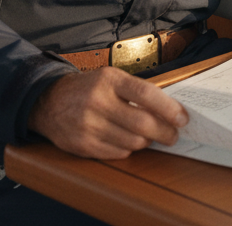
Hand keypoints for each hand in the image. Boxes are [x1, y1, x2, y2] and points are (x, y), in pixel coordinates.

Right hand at [28, 67, 187, 158]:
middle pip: (143, 123)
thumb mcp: (110, 78)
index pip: (147, 95)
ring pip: (133, 142)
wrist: (48, 101)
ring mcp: (88, 125)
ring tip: (148, 136)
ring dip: (146, 141)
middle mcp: (98, 101)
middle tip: (173, 135)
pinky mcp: (82, 145)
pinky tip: (127, 141)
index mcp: (109, 80)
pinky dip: (128, 149)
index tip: (182, 118)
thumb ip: (136, 91)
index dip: (169, 109)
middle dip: (165, 132)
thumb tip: (170, 108)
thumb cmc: (88, 88)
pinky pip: (118, 153)